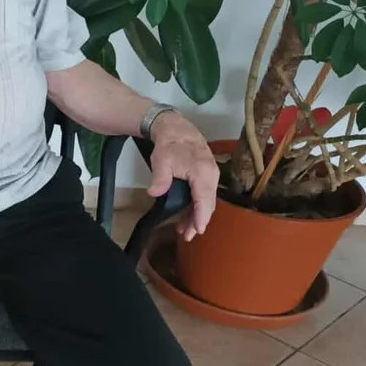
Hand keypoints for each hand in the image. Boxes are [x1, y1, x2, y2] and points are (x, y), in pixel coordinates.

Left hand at [147, 112, 219, 241]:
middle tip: (188, 236)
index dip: (201, 217)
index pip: (204, 200)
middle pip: (208, 204)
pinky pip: (205, 194)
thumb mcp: (161, 161)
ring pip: (207, 200)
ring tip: (185, 230)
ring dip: (197, 215)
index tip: (198, 230)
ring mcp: (211, 175)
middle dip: (199, 221)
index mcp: (203, 173)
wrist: (177, 128)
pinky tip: (188, 215)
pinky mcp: (207, 175)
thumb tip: (154, 193)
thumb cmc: (169, 144)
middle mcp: (211, 175)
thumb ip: (159, 178)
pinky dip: (198, 206)